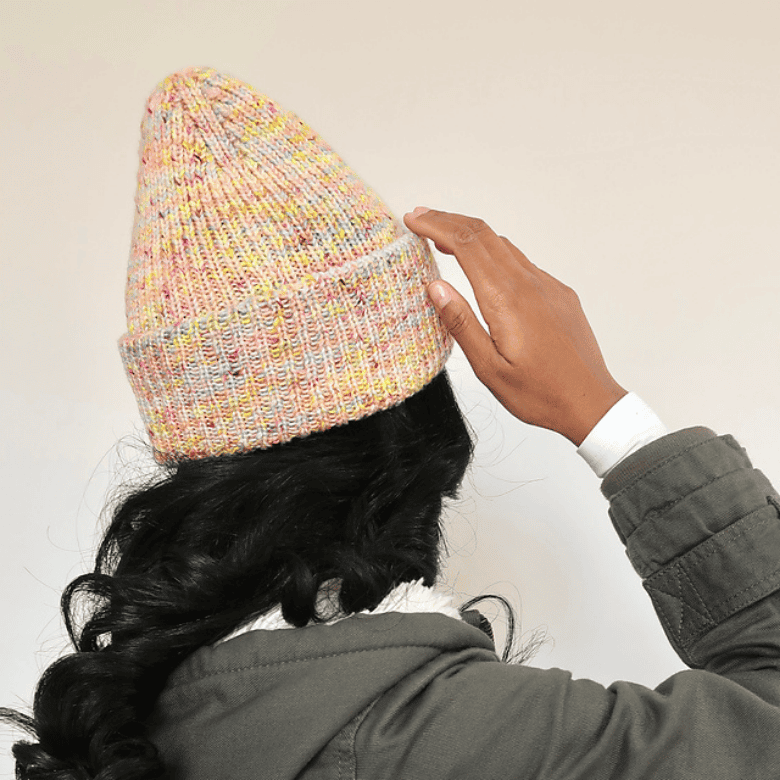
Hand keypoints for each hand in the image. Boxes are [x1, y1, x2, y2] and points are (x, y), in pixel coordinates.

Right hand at [404, 208, 627, 446]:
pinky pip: (522, 262)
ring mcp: (547, 286)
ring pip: (503, 245)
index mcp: (506, 299)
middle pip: (484, 234)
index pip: (466, 246)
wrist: (590, 403)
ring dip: (471, 235)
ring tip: (443, 238)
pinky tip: (483, 267)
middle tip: (420, 217)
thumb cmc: (540, 393)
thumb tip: (435, 287)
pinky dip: (494, 253)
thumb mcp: (489, 368)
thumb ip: (461, 324)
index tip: (413, 220)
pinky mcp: (558, 294)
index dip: (436, 226)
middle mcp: (529, 283)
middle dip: (449, 220)